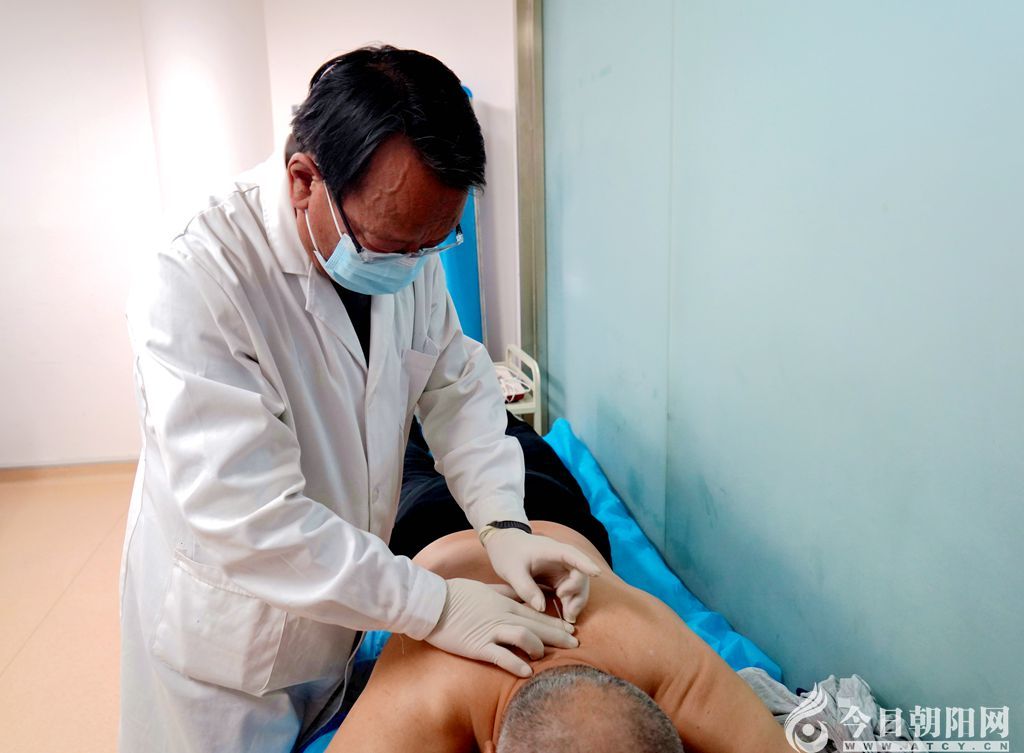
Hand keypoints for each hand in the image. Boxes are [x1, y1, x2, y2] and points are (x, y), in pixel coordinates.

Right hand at [424, 578, 578, 676]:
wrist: (431, 603)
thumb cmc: (455, 594)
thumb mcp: (483, 588)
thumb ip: (502, 591)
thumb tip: (518, 592)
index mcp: (503, 602)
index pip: (535, 613)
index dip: (555, 622)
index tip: (570, 629)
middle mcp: (501, 615)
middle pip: (536, 625)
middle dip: (558, 636)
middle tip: (575, 644)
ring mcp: (490, 630)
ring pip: (524, 637)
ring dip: (538, 648)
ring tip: (544, 657)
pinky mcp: (478, 646)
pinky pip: (502, 656)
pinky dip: (516, 664)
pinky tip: (527, 672)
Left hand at [482, 529, 601, 622]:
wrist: (505, 545)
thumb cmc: (508, 553)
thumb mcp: (511, 571)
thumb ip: (525, 588)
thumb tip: (541, 607)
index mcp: (551, 550)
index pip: (572, 554)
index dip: (585, 563)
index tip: (596, 573)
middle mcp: (562, 558)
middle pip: (580, 574)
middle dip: (578, 594)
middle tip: (569, 614)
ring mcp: (562, 568)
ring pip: (579, 585)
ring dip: (577, 601)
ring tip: (569, 618)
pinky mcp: (559, 578)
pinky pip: (571, 591)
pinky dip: (571, 603)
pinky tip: (567, 616)